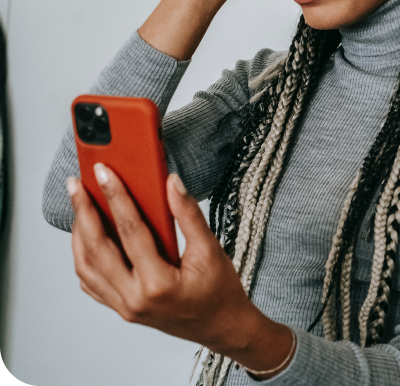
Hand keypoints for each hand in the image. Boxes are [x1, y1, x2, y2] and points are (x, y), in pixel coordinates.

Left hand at [67, 167, 292, 372]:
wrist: (221, 327)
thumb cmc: (219, 292)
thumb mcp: (210, 250)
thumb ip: (188, 215)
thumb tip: (171, 183)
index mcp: (158, 283)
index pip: (130, 231)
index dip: (116, 197)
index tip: (104, 173)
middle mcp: (134, 298)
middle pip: (97, 249)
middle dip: (83, 212)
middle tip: (76, 186)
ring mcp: (124, 306)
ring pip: (86, 267)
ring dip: (79, 235)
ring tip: (80, 207)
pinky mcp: (121, 308)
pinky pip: (91, 283)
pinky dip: (84, 258)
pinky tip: (87, 238)